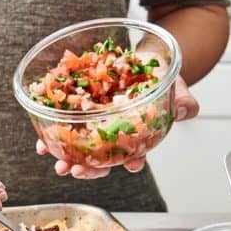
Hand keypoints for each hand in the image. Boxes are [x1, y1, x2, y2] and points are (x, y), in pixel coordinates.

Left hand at [36, 75, 198, 178]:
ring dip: (67, 160)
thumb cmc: (156, 76)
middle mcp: (112, 136)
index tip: (133, 165)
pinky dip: (50, 137)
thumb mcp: (174, 84)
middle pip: (102, 159)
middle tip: (78, 171)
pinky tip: (42, 145)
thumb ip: (183, 99)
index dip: (134, 162)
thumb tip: (187, 109)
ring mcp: (92, 127)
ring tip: (59, 164)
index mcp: (136, 135)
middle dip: (89, 170)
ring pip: (79, 150)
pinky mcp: (76, 113)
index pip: (136, 154)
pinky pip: (61, 128)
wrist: (137, 58)